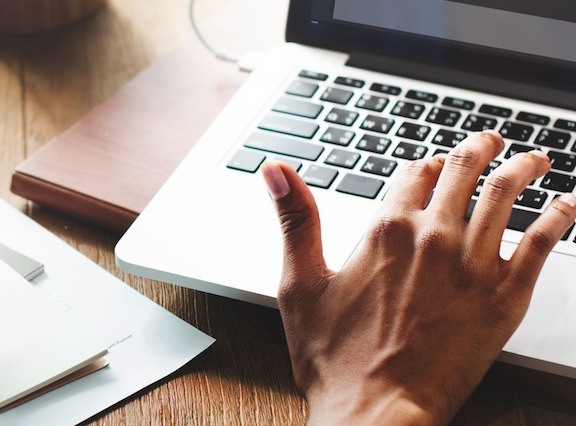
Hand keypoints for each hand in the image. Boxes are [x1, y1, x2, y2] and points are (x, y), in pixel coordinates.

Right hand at [262, 130, 575, 423]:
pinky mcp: (505, 297)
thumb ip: (295, 220)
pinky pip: (543, 242)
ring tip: (535, 159)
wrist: (377, 411)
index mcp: (385, 230)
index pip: (414, 173)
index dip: (425, 166)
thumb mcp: (300, 284)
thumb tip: (276, 171)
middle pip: (465, 171)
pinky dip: (560, 216)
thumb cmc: (335, 360)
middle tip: (490, 143)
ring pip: (508, 195)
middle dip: (480, 149)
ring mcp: (474, 266)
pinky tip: (568, 205)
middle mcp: (433, 238)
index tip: (433, 166)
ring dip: (524, 168)